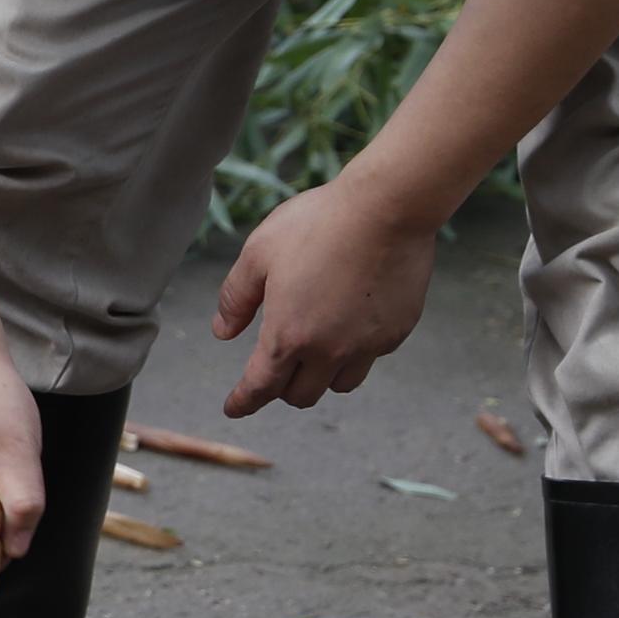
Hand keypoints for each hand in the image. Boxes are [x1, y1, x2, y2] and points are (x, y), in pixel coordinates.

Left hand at [211, 177, 441, 414]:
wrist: (386, 209)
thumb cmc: (318, 225)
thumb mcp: (258, 254)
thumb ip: (235, 298)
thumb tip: (223, 332)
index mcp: (287, 336)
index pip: (260, 387)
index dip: (243, 402)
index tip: (234, 408)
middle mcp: (328, 351)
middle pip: (301, 395)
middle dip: (282, 388)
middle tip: (275, 368)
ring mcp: (367, 345)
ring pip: (339, 385)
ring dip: (321, 377)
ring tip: (314, 351)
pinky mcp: (396, 333)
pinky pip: (370, 358)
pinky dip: (354, 353)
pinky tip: (349, 324)